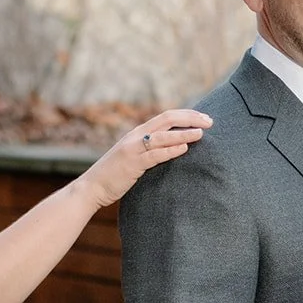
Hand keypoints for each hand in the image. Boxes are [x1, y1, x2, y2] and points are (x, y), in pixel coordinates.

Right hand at [79, 108, 211, 207]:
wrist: (92, 187)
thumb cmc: (115, 174)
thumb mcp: (134, 157)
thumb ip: (150, 150)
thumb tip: (174, 149)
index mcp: (138, 133)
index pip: (166, 116)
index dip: (186, 115)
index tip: (204, 118)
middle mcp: (135, 136)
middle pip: (167, 119)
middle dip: (190, 118)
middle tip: (210, 122)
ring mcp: (132, 149)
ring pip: (162, 136)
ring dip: (183, 133)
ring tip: (201, 133)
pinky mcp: (132, 163)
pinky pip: (154, 154)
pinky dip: (170, 150)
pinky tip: (184, 148)